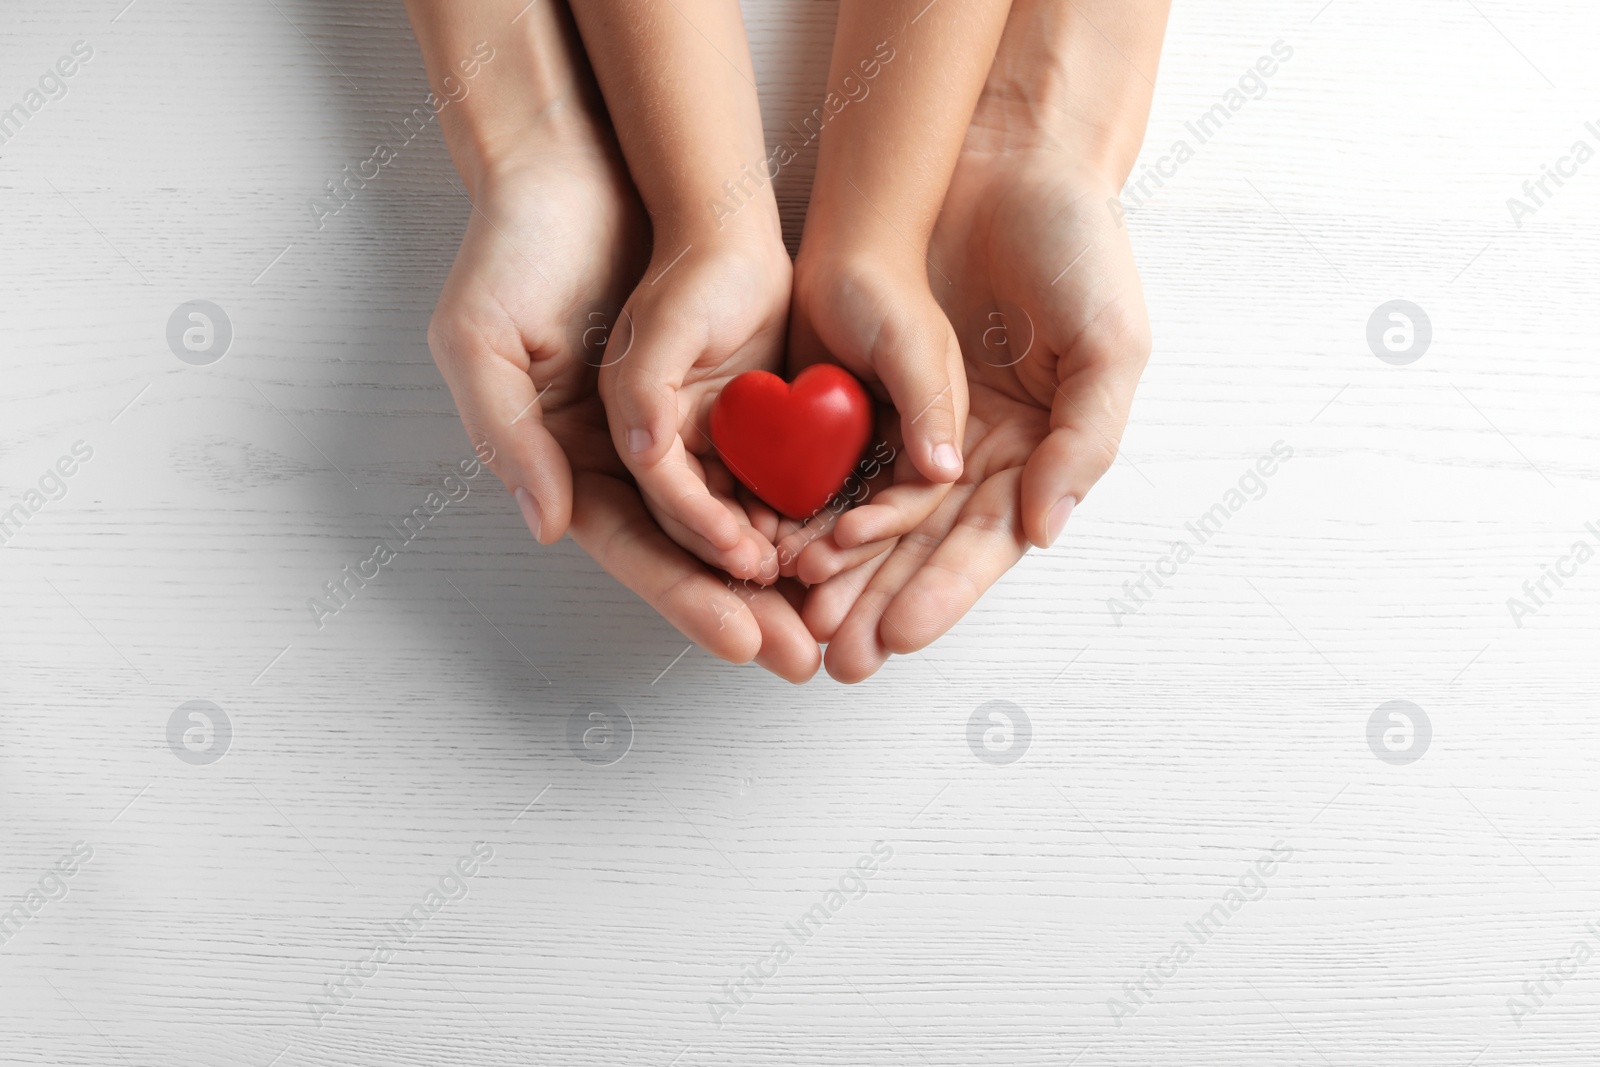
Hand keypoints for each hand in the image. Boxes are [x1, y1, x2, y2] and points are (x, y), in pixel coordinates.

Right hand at [426, 136, 819, 680]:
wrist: (580, 159)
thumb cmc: (513, 248)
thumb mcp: (481, 340)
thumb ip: (509, 434)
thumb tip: (549, 527)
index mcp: (566, 458)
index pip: (631, 546)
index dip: (684, 596)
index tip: (740, 639)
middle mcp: (628, 454)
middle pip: (694, 548)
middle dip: (748, 607)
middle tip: (801, 659)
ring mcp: (682, 421)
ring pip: (742, 509)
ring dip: (787, 569)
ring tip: (833, 622)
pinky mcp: (731, 387)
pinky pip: (774, 452)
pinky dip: (807, 495)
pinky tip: (847, 534)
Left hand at [804, 147, 1150, 681]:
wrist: (1005, 159)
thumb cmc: (1076, 246)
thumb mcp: (1108, 343)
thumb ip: (1083, 439)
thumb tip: (1044, 532)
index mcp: (1034, 454)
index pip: (984, 544)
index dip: (943, 593)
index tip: (898, 636)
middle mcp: (972, 452)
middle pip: (918, 547)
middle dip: (879, 602)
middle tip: (837, 657)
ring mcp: (914, 423)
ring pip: (867, 512)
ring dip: (836, 569)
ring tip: (800, 616)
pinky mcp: (864, 390)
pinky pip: (830, 455)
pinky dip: (806, 499)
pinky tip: (778, 540)